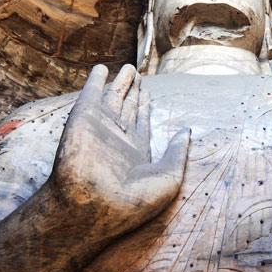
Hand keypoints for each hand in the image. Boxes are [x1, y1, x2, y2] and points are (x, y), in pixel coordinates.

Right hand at [50, 64, 190, 240]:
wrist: (93, 204)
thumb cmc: (133, 199)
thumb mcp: (169, 176)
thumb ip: (179, 152)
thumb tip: (188, 132)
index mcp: (136, 152)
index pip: (141, 123)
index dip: (144, 107)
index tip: (148, 94)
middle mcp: (118, 138)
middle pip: (128, 108)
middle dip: (134, 92)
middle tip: (138, 75)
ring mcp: (100, 126)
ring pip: (113, 97)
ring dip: (121, 82)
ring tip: (129, 68)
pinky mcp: (84, 116)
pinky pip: (91, 92)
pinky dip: (96, 80)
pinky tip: (101, 69)